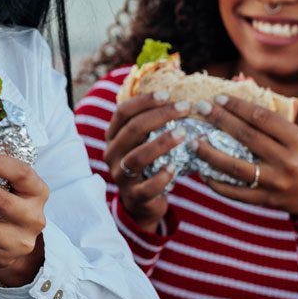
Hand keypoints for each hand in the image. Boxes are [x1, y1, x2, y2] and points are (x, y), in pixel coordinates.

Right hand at [103, 92, 193, 232]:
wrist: (142, 203)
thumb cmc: (148, 164)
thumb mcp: (143, 142)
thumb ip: (152, 124)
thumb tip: (180, 97)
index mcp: (114, 137)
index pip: (123, 112)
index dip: (144, 101)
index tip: (168, 95)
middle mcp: (113, 154)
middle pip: (132, 129)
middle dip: (160, 115)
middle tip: (184, 108)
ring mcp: (121, 175)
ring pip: (137, 156)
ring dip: (162, 143)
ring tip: (183, 133)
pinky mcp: (134, 196)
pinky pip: (147, 186)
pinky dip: (162, 176)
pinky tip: (175, 167)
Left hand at [194, 95, 297, 228]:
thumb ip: (276, 124)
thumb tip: (241, 103)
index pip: (262, 118)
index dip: (238, 106)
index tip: (219, 97)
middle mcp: (287, 161)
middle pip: (246, 137)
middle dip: (220, 120)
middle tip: (201, 108)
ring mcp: (275, 183)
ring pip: (234, 166)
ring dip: (209, 152)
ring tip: (193, 140)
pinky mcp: (266, 201)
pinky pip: (234, 192)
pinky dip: (216, 181)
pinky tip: (202, 169)